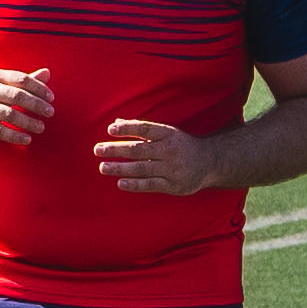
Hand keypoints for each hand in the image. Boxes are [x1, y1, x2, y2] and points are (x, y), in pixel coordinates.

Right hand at [0, 63, 58, 145]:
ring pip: (9, 114)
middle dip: (35, 104)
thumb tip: (48, 73)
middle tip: (50, 112)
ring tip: (41, 127)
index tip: (51, 98)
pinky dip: (14, 136)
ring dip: (27, 122)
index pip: (21, 79)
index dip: (38, 88)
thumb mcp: (1, 82)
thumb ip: (25, 80)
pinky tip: (27, 139)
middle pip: (16, 96)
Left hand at [90, 115, 214, 196]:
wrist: (209, 162)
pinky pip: (150, 184)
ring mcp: (171, 168)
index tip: (110, 129)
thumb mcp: (166, 132)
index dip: (127, 128)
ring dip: (120, 168)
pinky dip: (134, 184)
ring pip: (141, 168)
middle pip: (139, 149)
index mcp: (168, 134)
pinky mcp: (172, 185)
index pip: (145, 129)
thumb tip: (116, 122)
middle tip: (97, 149)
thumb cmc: (180, 144)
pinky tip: (120, 183)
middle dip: (116, 149)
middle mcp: (169, 150)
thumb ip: (141, 128)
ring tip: (103, 167)